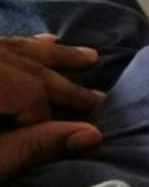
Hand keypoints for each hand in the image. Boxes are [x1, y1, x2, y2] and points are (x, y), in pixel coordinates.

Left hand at [0, 34, 103, 180]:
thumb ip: (37, 145)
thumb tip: (93, 135)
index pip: (28, 89)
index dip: (44, 115)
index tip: (51, 138)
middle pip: (29, 67)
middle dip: (65, 86)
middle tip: (100, 97)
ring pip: (17, 48)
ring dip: (55, 55)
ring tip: (89, 56)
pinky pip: (2, 43)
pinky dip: (26, 45)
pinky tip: (44, 40)